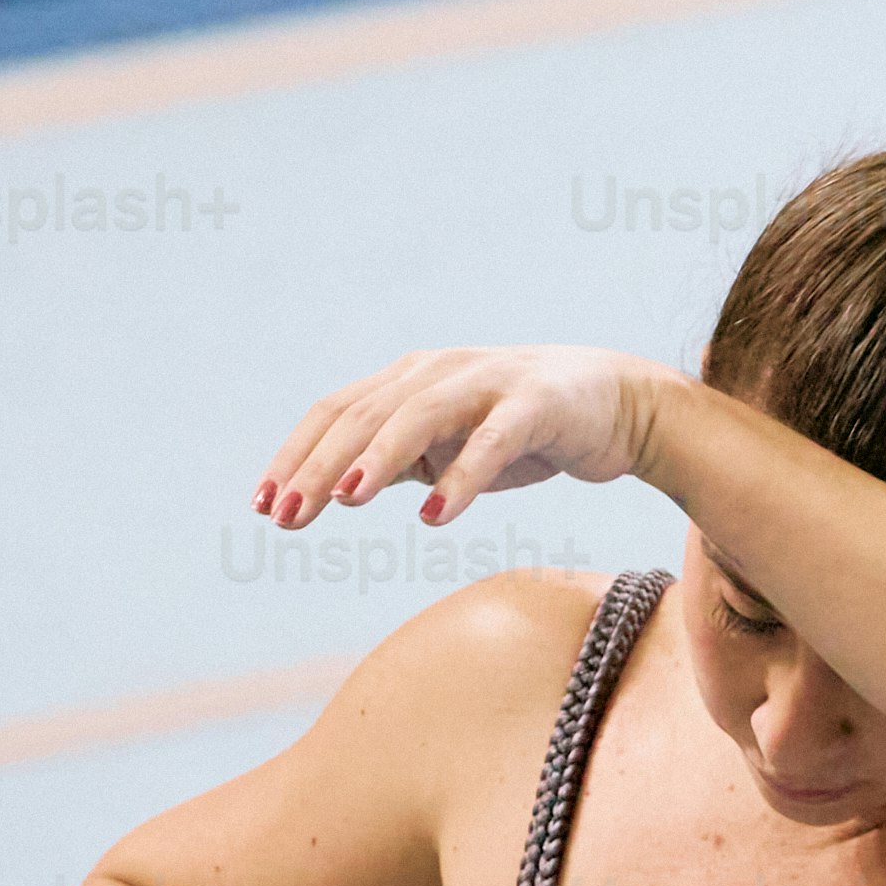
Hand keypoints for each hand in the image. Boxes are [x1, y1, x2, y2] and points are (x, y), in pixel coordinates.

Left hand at [253, 347, 658, 526]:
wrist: (622, 404)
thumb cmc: (527, 427)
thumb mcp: (449, 442)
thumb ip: (398, 457)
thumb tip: (335, 487)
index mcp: (410, 378)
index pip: (336, 412)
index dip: (295, 455)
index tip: (263, 506)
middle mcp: (439, 370)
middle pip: (364, 414)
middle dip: (319, 465)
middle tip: (287, 514)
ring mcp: (487, 383)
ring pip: (418, 415)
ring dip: (377, 456)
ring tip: (345, 498)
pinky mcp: (536, 405)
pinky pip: (491, 441)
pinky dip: (459, 476)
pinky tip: (433, 516)